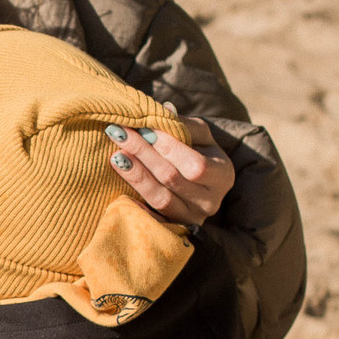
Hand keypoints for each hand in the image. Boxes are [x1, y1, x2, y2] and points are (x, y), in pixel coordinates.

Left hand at [105, 116, 233, 225]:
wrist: (200, 185)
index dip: (168, 146)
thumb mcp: (200, 136)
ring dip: (135, 175)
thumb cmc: (199, 153)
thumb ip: (183, 124)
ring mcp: (191, 218)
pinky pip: (151, 217)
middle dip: (144, 153)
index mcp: (222, 175)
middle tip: (119, 133)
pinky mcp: (173, 228)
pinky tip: (120, 185)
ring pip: (159, 198)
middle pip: (172, 179)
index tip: (143, 127)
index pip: (195, 164)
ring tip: (116, 155)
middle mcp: (210, 201)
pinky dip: (134, 201)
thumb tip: (163, 110)